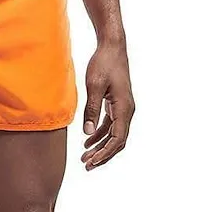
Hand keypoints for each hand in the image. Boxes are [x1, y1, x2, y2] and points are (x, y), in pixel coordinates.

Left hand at [81, 40, 134, 170]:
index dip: (105, 153)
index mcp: (124, 108)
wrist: (112, 47)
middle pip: (117, 141)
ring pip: (114, 134)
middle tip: (86, 165)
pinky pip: (110, 125)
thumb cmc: (103, 63)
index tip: (92, 161)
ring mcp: (123, 108)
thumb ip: (92, 110)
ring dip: (100, 146)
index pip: (118, 139)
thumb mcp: (94, 86)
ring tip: (85, 156)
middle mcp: (127, 111)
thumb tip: (88, 133)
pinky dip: (100, 134)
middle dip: (103, 154)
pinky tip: (88, 140)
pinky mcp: (117, 103)